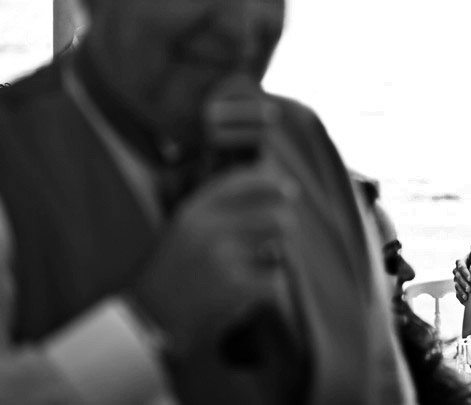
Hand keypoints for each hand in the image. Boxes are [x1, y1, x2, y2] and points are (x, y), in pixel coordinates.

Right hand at [130, 163, 299, 357]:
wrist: (149, 320)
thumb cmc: (174, 274)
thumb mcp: (186, 229)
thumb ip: (220, 209)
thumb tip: (274, 187)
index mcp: (195, 210)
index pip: (243, 182)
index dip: (272, 183)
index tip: (290, 188)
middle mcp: (210, 227)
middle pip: (276, 214)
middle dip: (284, 227)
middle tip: (277, 240)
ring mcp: (224, 255)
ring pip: (281, 245)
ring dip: (278, 258)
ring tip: (257, 269)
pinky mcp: (236, 285)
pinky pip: (275, 280)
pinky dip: (268, 289)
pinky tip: (247, 295)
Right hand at [452, 243, 470, 303]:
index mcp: (461, 262)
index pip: (460, 266)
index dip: (464, 272)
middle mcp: (457, 271)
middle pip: (457, 277)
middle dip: (463, 283)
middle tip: (470, 289)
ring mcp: (456, 280)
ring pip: (456, 286)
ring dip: (461, 291)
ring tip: (467, 296)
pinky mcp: (458, 288)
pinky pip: (457, 293)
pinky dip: (460, 297)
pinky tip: (465, 301)